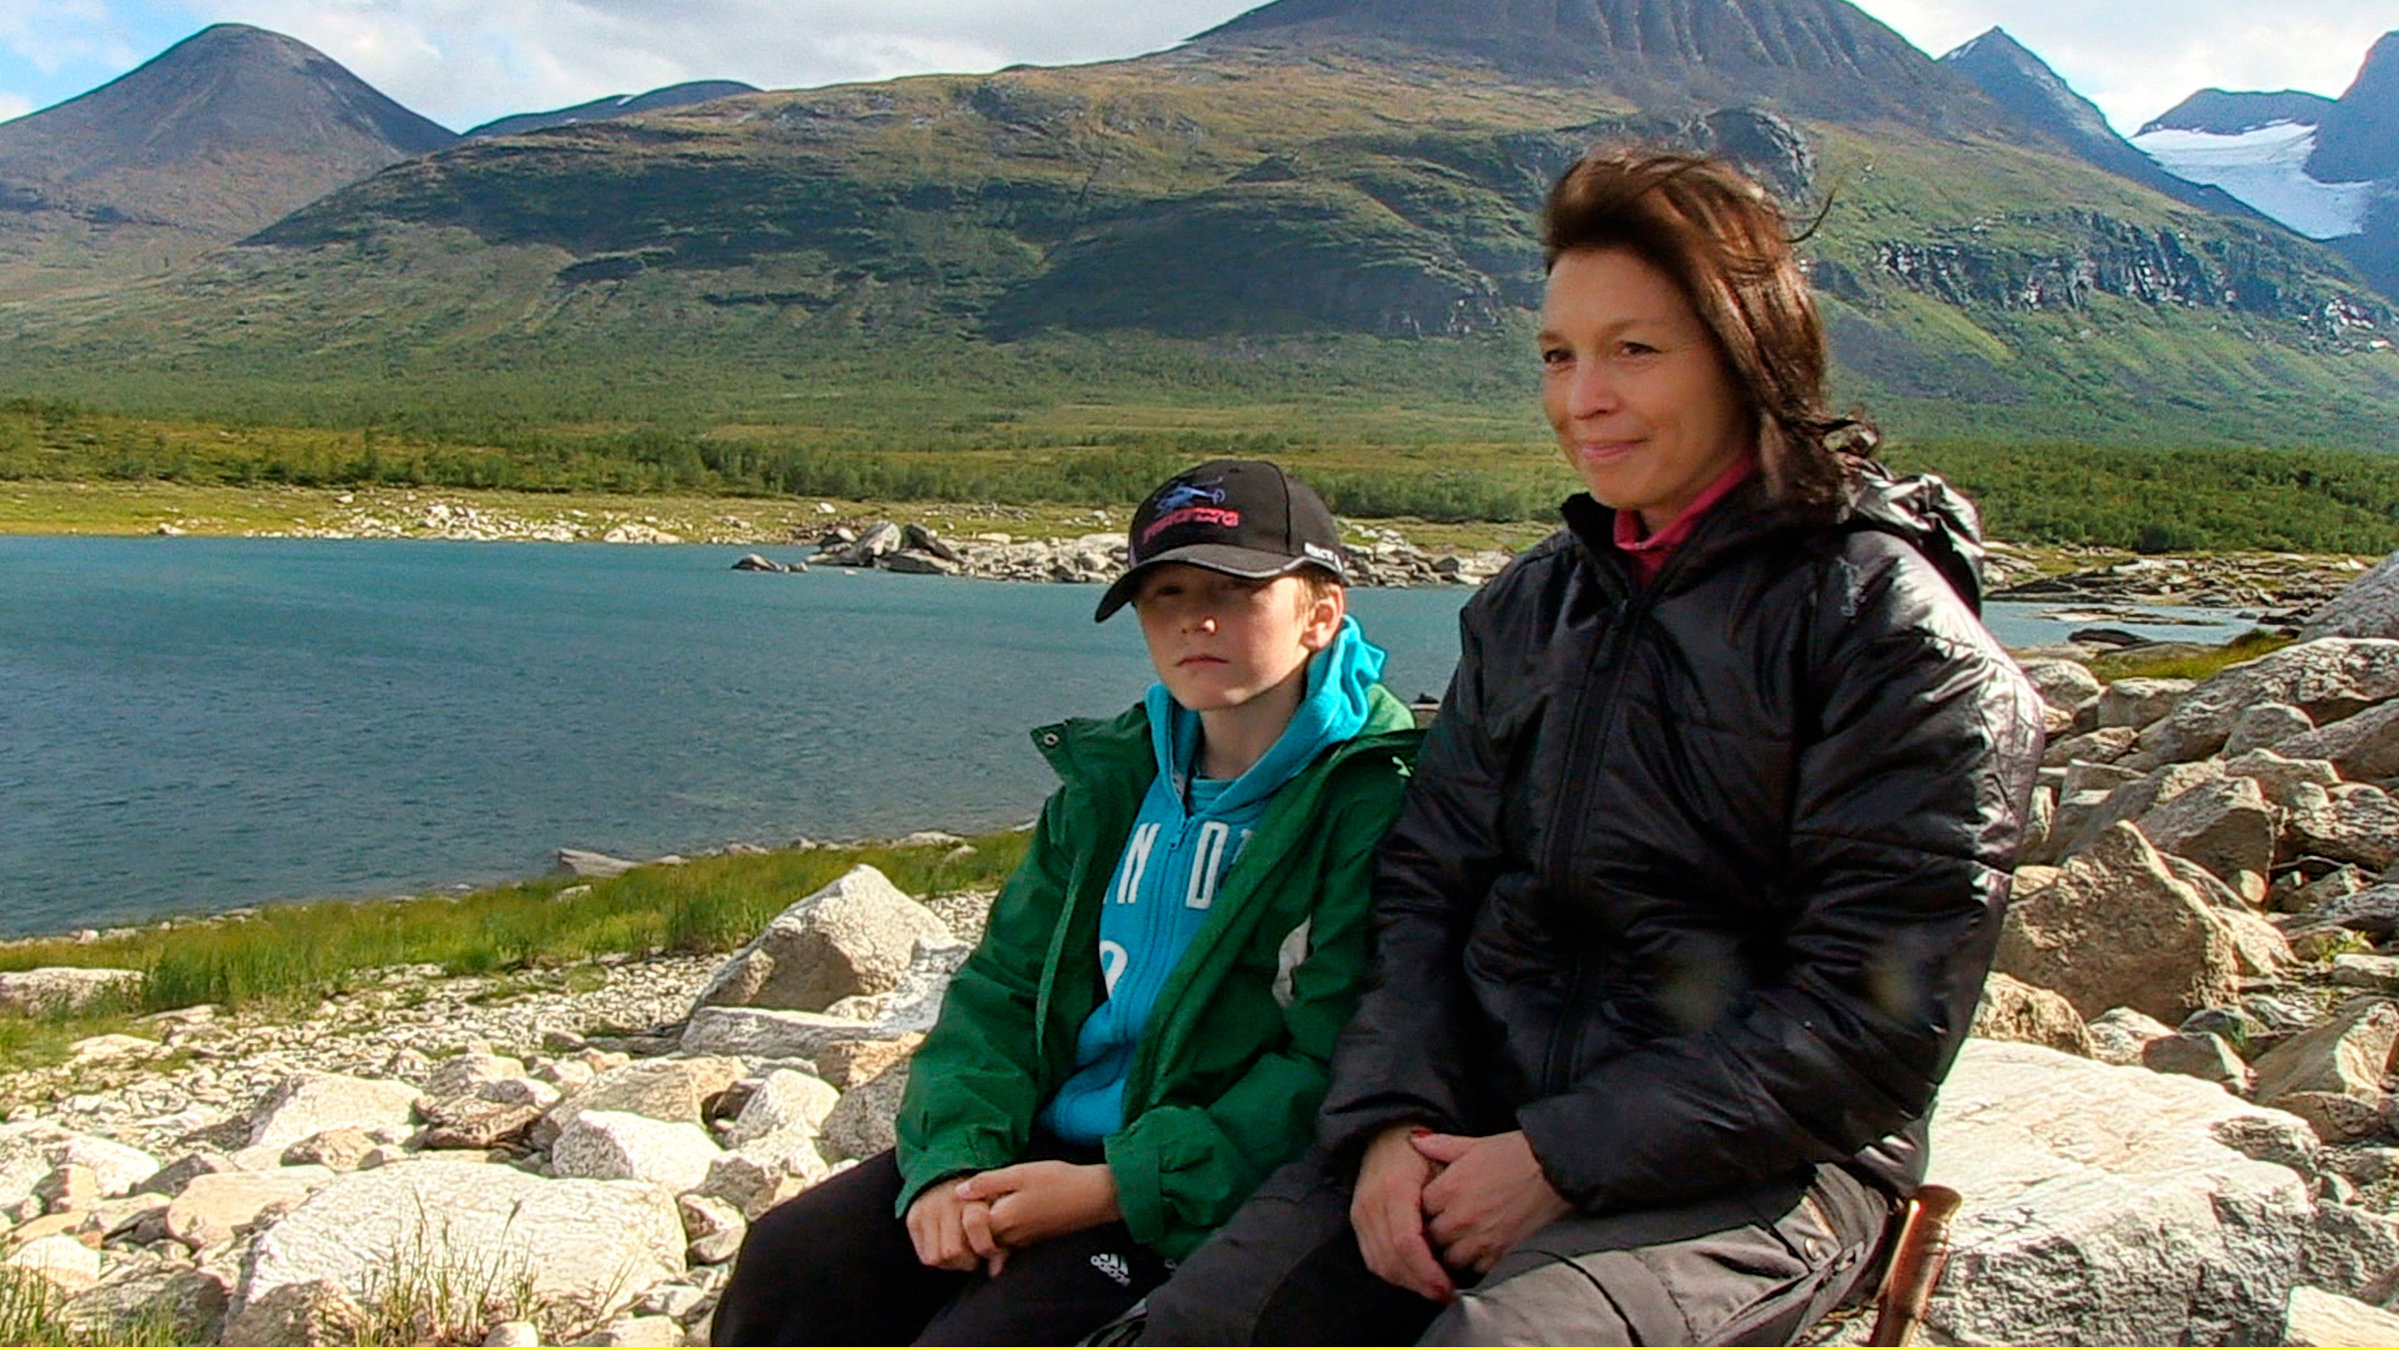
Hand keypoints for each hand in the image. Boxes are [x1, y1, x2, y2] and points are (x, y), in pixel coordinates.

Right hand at [905, 1181, 1006, 1274]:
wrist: (948, 1174)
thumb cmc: (980, 1198)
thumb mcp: (997, 1211)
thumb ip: (1001, 1240)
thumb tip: (995, 1272)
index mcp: (971, 1196)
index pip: (976, 1223)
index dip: (986, 1246)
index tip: (991, 1250)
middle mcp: (946, 1202)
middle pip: (953, 1250)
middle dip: (967, 1260)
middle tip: (974, 1256)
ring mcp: (926, 1211)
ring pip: (936, 1257)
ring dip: (951, 1263)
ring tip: (961, 1255)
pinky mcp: (913, 1219)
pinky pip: (924, 1256)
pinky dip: (938, 1259)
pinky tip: (947, 1250)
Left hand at [954, 1160, 1120, 1249]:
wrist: (1095, 1197)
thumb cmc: (1059, 1181)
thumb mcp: (1020, 1173)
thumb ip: (987, 1182)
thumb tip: (958, 1191)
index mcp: (1003, 1220)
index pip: (967, 1222)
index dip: (963, 1207)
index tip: (967, 1190)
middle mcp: (1009, 1237)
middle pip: (975, 1235)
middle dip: (969, 1220)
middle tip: (972, 1196)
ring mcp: (1020, 1242)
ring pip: (990, 1239)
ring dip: (984, 1225)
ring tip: (987, 1200)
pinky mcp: (1031, 1241)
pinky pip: (1005, 1242)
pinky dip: (999, 1231)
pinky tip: (1005, 1210)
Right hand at [1351, 1124, 1454, 1301]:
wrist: (1385, 1135)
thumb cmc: (1418, 1152)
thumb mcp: (1439, 1165)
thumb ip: (1447, 1198)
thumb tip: (1460, 1238)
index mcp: (1395, 1188)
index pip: (1407, 1242)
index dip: (1427, 1270)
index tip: (1448, 1285)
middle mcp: (1372, 1203)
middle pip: (1392, 1258)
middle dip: (1420, 1282)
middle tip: (1445, 1294)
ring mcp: (1360, 1214)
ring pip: (1380, 1263)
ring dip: (1407, 1282)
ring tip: (1433, 1290)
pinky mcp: (1356, 1222)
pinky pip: (1372, 1258)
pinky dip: (1393, 1274)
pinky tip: (1414, 1278)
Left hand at [1414, 1130, 1573, 1274]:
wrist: (1554, 1170)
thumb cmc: (1517, 1154)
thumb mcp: (1473, 1144)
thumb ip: (1440, 1145)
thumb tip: (1416, 1139)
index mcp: (1448, 1189)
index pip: (1415, 1210)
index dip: (1421, 1209)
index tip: (1428, 1207)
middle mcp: (1460, 1218)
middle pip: (1429, 1238)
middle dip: (1432, 1233)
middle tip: (1441, 1225)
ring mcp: (1479, 1239)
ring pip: (1448, 1259)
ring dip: (1450, 1251)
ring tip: (1457, 1240)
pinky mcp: (1500, 1253)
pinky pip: (1475, 1270)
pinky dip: (1474, 1263)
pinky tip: (1477, 1250)